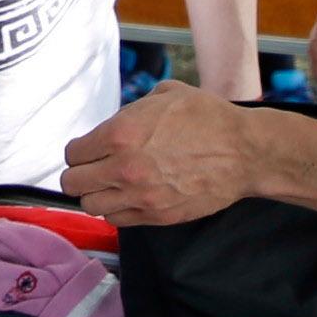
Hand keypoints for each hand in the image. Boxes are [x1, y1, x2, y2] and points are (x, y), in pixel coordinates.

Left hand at [60, 82, 260, 225]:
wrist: (243, 153)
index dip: (80, 150)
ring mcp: (139, 196)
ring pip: (91, 206)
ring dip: (96, 194)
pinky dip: (116, 210)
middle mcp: (123, 168)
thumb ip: (131, 110)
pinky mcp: (155, 216)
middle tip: (93, 168)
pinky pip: (117, 220)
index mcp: (120, 134)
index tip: (88, 150)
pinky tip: (128, 196)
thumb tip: (115, 123)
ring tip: (109, 185)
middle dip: (80, 174)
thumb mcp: (165, 95)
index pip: (73, 153)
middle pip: (73, 184)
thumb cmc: (208, 119)